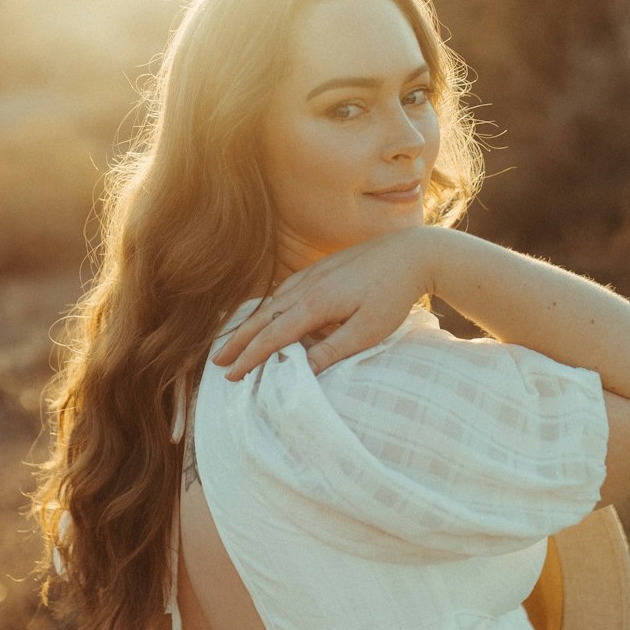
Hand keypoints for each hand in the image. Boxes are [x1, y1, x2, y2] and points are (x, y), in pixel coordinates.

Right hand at [212, 227, 437, 379]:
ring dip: (249, 324)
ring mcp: (312, 275)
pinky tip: (268, 315)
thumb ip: (332, 350)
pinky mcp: (321, 269)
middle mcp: (306, 286)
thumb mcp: (367, 330)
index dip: (250, 358)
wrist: (412, 253)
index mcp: (315, 303)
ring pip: (270, 303)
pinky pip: (284, 292)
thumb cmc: (393, 294)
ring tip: (234, 343)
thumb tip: (299, 372)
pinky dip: (268, 308)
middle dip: (239, 342)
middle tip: (218, 363)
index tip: (232, 377)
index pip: (273, 336)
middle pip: (263, 318)